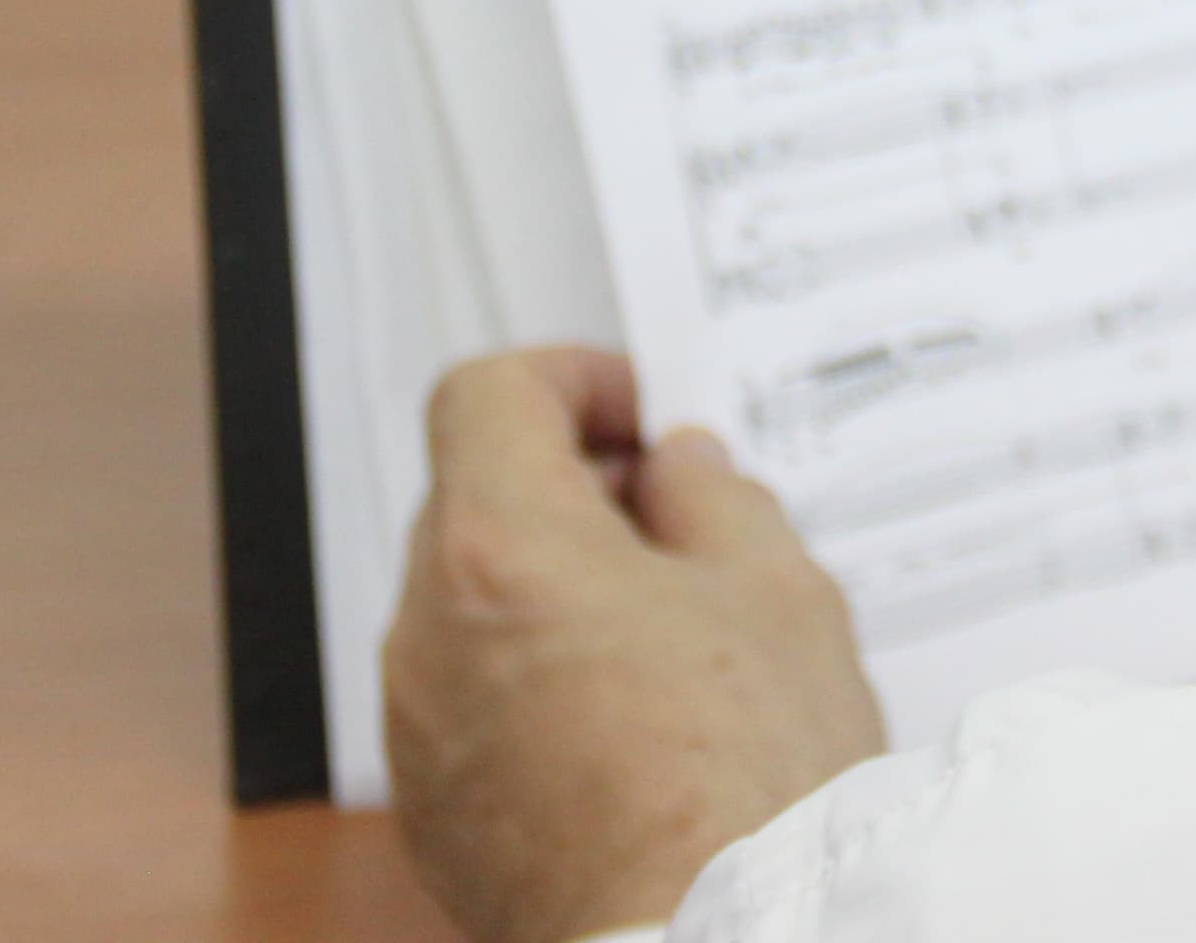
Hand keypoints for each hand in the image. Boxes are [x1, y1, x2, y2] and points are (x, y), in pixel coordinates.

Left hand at [385, 349, 885, 942]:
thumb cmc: (747, 780)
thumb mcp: (778, 589)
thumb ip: (716, 499)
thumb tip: (680, 473)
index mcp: (501, 547)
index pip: (485, 396)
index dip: (568, 380)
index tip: (635, 411)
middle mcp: (426, 633)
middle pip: (473, 502)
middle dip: (573, 492)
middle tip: (682, 524)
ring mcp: (417, 733)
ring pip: (472, 608)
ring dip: (554, 591)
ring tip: (677, 638)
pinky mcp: (432, 815)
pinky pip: (469, 704)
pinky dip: (535, 683)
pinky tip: (639, 725)